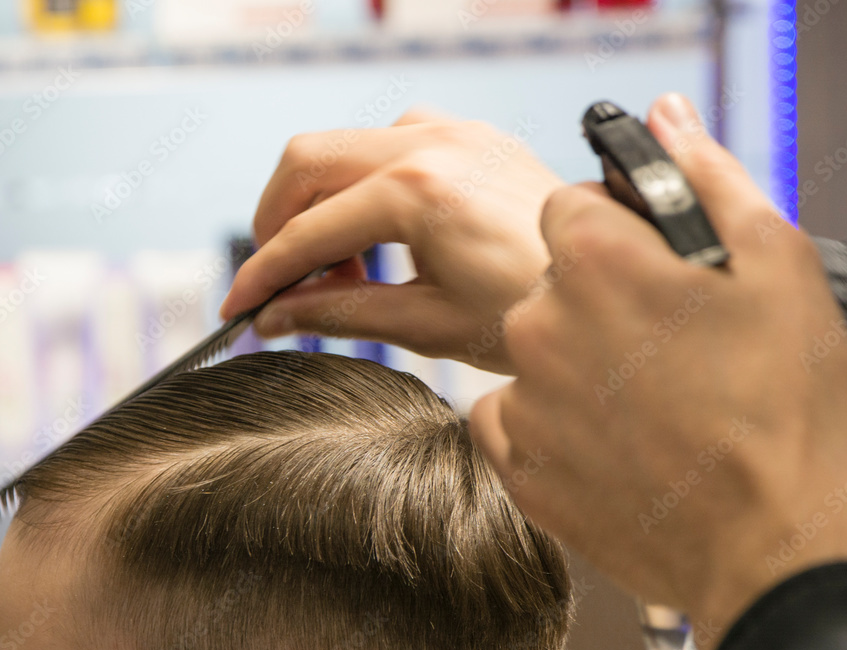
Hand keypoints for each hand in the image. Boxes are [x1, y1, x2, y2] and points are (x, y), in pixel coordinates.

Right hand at [219, 110, 561, 373]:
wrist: (607, 286)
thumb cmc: (533, 313)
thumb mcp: (428, 322)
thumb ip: (341, 312)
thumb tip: (276, 316)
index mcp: (419, 192)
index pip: (309, 231)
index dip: (265, 274)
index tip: (239, 307)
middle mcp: (431, 143)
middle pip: (306, 161)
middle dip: (277, 222)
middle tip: (279, 282)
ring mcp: (453, 130)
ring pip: (342, 146)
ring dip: (320, 202)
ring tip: (339, 272)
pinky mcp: (469, 135)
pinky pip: (388, 142)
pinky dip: (361, 185)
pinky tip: (377, 235)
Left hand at [469, 93, 846, 649]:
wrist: (783, 548)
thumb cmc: (793, 405)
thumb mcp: (776, 263)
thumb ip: (705, 176)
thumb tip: (663, 117)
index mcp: (594, 258)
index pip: (569, 210)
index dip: (616, 234)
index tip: (652, 270)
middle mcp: (538, 322)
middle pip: (550, 284)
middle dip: (598, 303)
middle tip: (666, 350)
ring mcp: (523, 401)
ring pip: (535, 354)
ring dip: (577, 366)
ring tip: (650, 405)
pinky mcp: (519, 468)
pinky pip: (511, 420)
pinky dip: (549, 425)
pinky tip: (609, 442)